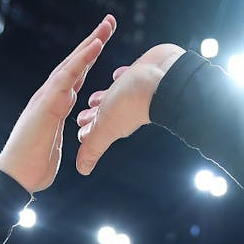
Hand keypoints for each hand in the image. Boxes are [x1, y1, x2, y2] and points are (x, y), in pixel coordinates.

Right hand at [0, 14, 115, 193]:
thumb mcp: (54, 144)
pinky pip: (68, 76)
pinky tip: (96, 45)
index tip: (103, 42)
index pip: (75, 76)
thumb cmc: (33, 167)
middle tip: (109, 22)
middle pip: (74, 64)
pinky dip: (83, 59)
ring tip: (106, 26)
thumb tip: (69, 133)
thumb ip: (61, 132)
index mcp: (54, 105)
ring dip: (90, 43)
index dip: (89, 59)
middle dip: (92, 42)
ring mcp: (47, 98)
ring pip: (72, 64)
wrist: (15, 178)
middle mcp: (49, 96)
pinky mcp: (47, 104)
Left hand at [74, 42, 185, 175]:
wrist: (163, 79)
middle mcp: (123, 108)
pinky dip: (121, 77)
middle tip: (84, 117)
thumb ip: (93, 148)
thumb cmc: (133, 103)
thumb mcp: (105, 128)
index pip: (96, 131)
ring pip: (115, 96)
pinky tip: (117, 75)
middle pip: (104, 114)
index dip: (87, 134)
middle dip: (94, 116)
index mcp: (113, 123)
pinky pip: (128, 76)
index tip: (80, 135)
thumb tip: (82, 170)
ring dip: (105, 98)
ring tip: (96, 98)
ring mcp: (132, 91)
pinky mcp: (141, 73)